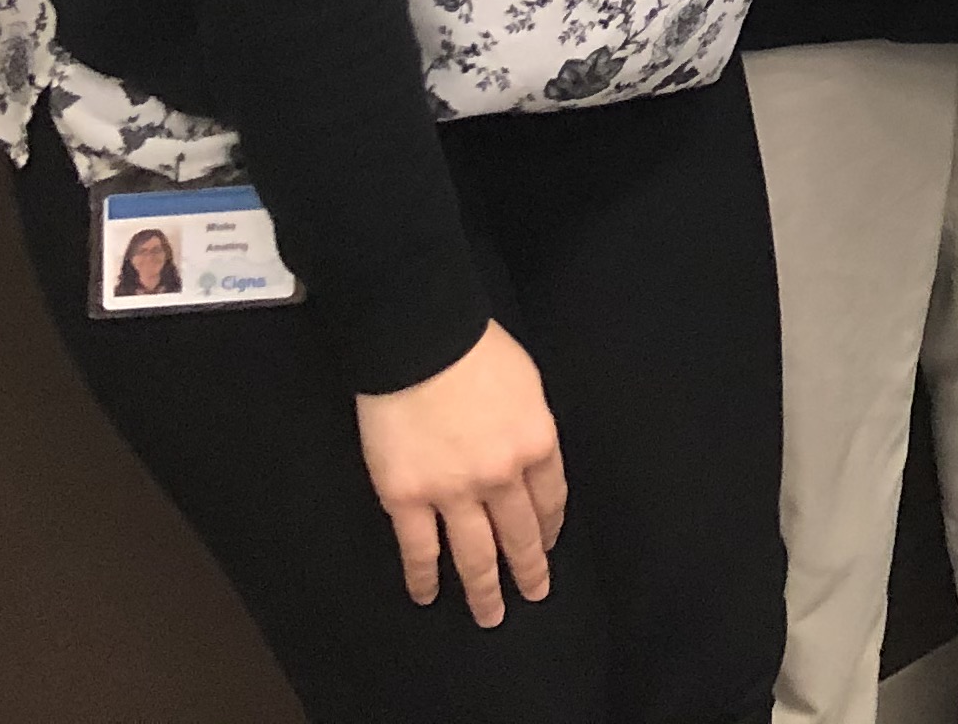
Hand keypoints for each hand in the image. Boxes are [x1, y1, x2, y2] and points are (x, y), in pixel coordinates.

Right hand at [356, 321, 564, 624]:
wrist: (421, 342)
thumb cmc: (476, 349)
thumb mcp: (526, 385)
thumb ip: (528, 426)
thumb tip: (526, 454)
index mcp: (536, 443)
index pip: (550, 499)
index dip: (550, 526)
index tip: (548, 544)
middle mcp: (502, 477)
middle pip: (520, 534)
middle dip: (529, 569)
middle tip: (535, 595)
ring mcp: (454, 493)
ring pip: (475, 555)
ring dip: (485, 589)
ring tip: (491, 616)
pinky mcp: (407, 500)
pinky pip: (419, 550)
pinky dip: (424, 578)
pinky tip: (428, 596)